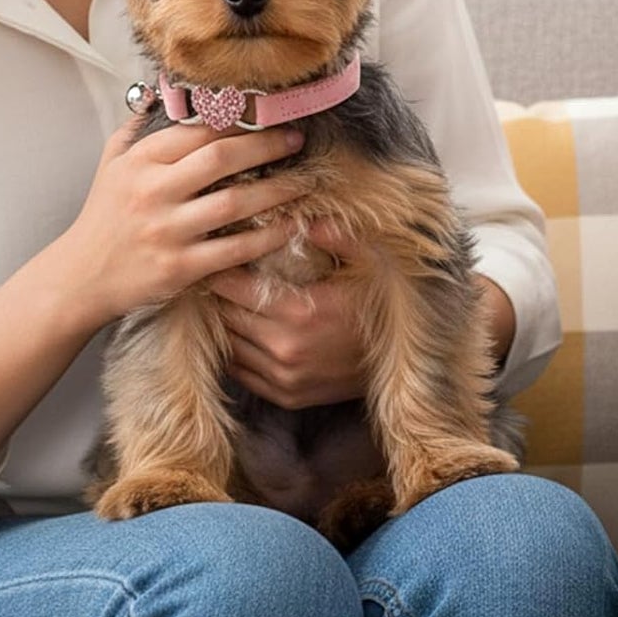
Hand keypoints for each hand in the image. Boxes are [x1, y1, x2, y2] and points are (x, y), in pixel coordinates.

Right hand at [57, 117, 304, 328]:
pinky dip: (267, 238)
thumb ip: (140, 127)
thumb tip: (165, 92)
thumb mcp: (111, 163)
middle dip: (267, 145)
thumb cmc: (103, 216)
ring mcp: (166, 230)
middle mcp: (153, 191)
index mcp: (141, 161)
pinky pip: (234, 250)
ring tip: (305, 182)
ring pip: (234, 203)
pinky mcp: (178, 268)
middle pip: (222, 158)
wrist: (79, 277)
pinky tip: (290, 227)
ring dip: (277, 191)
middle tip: (297, 140)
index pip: (199, 129)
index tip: (270, 116)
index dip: (240, 120)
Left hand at [208, 220, 368, 408]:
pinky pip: (242, 373)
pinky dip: (236, 352)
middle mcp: (284, 349)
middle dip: (219, 295)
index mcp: (299, 313)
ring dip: (226, 324)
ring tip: (226, 302)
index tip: (218, 256)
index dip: (221, 270)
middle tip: (216, 275)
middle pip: (227, 317)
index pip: (235, 289)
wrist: (402, 364)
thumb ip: (340, 238)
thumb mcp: (372, 264)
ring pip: (230, 346)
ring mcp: (283, 378)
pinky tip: (242, 332)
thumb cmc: (384, 307)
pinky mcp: (286, 396)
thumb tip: (308, 220)